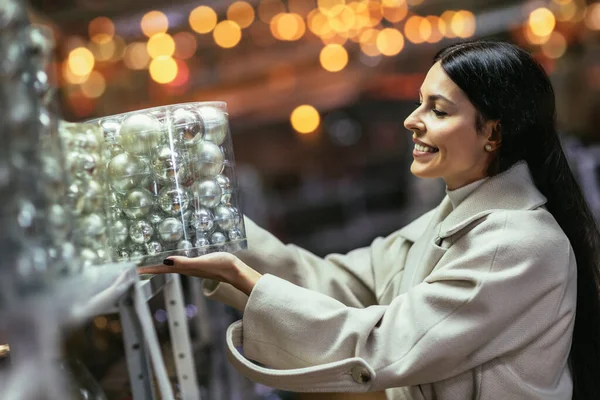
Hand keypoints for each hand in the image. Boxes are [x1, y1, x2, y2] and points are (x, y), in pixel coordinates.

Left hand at [137, 252, 261, 295]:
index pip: (162, 270)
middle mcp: (186, 269)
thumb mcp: (201, 262)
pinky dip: (174, 260)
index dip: (148, 270)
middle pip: (164, 269)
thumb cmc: (220, 266)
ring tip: (150, 261)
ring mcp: (193, 267)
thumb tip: (165, 262)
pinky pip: (182, 261)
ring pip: (172, 266)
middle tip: (137, 266)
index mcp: (184, 269)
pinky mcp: (200, 263)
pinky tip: (175, 256)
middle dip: (150, 268)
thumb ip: (185, 262)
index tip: (133, 270)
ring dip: (160, 264)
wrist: (236, 271)